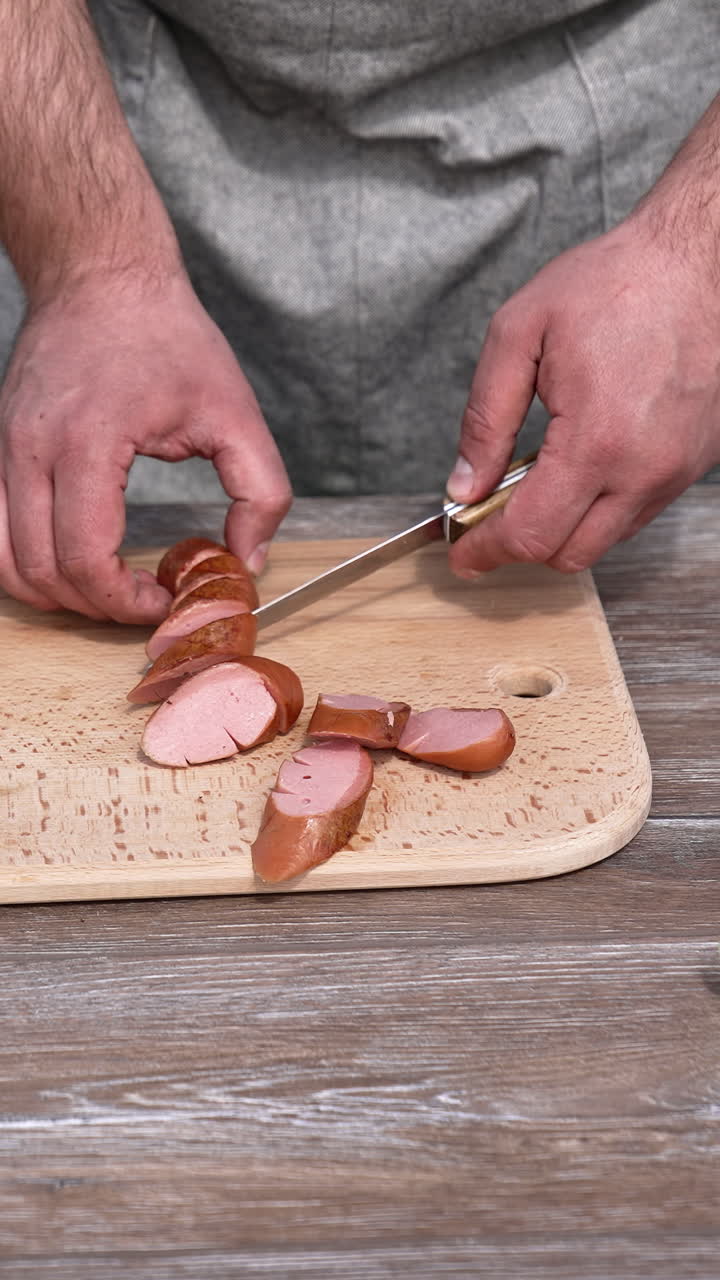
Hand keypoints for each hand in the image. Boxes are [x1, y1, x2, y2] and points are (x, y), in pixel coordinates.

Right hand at [0, 268, 290, 621]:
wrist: (102, 274)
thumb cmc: (167, 336)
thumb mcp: (236, 412)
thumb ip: (260, 492)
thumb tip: (249, 560)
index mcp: (87, 442)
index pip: (85, 558)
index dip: (125, 600)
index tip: (164, 599)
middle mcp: (30, 450)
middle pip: (41, 571)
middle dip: (96, 606)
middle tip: (143, 601)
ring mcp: (4, 449)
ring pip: (3, 559)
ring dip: (54, 593)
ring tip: (108, 589)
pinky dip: (27, 562)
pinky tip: (72, 561)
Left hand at [446, 215, 719, 576]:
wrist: (699, 261)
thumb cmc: (616, 284)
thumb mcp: (520, 334)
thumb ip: (485, 419)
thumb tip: (464, 485)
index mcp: (598, 440)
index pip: (531, 534)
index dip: (486, 551)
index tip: (463, 554)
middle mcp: (644, 470)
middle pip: (568, 555)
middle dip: (520, 543)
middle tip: (488, 512)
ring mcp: (675, 472)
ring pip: (604, 540)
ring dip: (562, 525)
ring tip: (536, 476)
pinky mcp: (693, 465)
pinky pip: (635, 513)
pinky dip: (598, 506)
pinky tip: (579, 463)